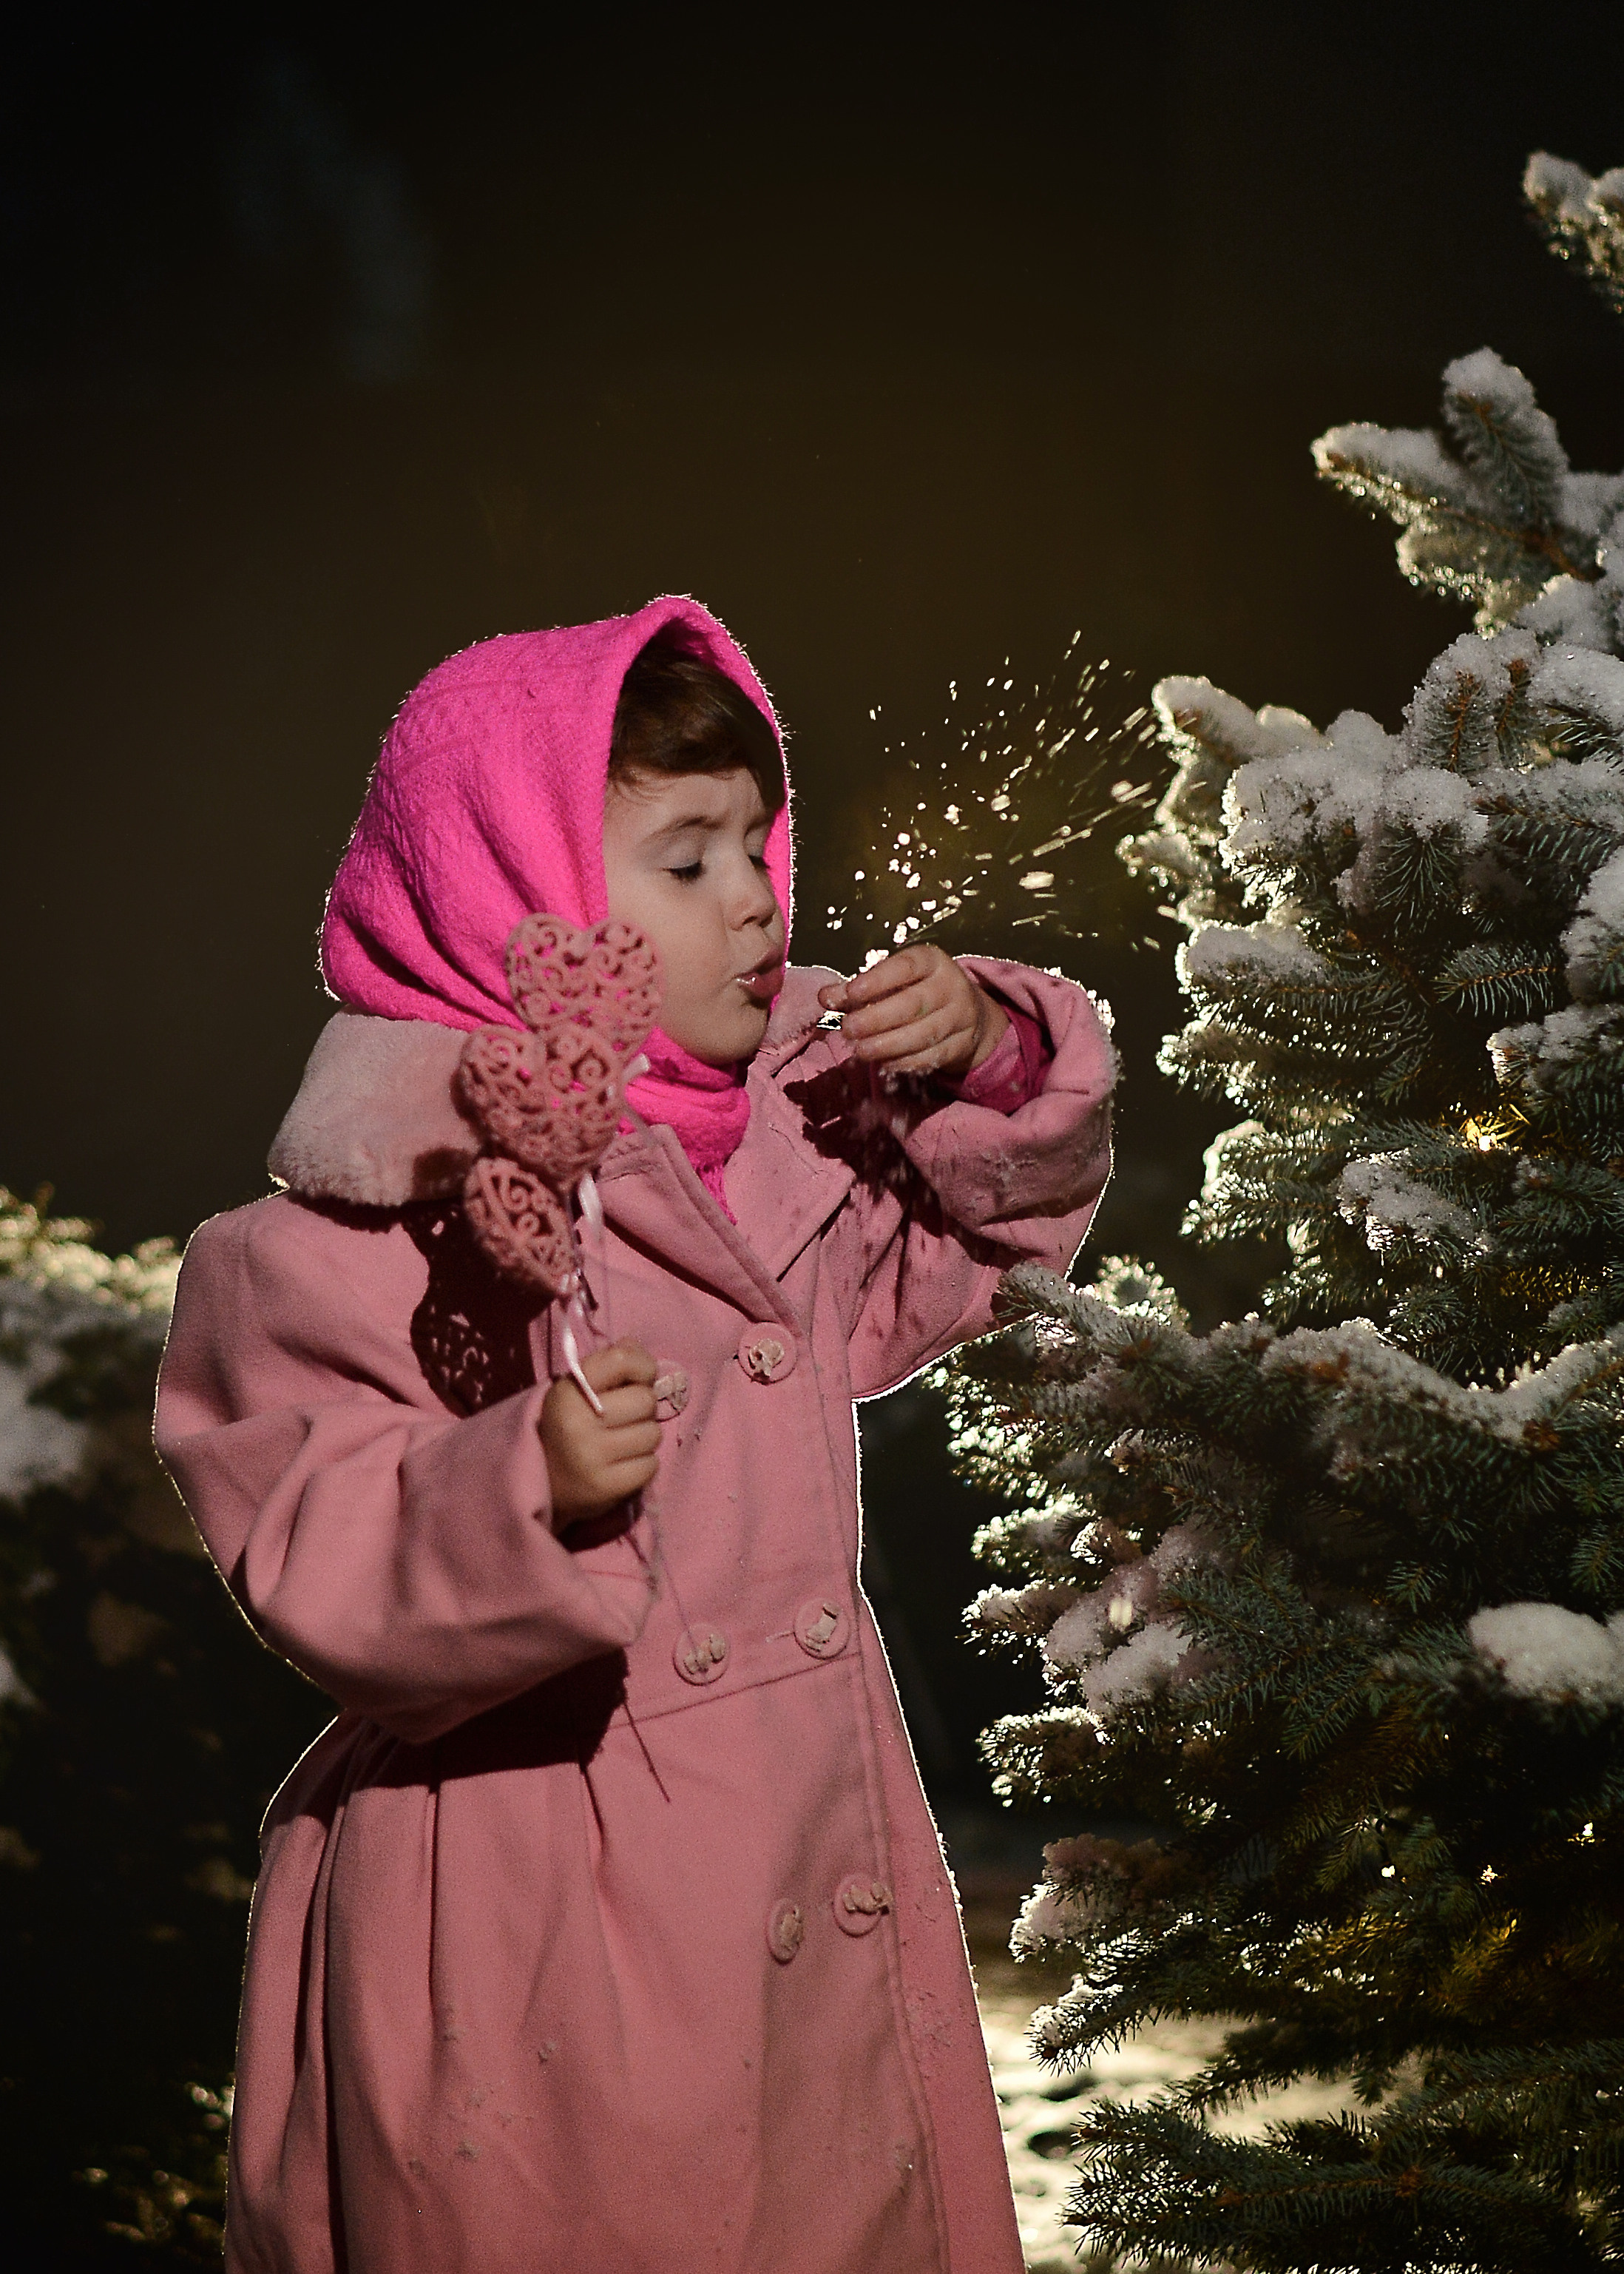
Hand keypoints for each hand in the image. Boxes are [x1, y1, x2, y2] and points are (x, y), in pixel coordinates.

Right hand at [540, 1341, 659, 1527]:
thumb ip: (607, 1364)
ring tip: (621, 1443)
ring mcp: (592, 1457)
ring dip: (643, 1438)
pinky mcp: (607, 1487)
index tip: (638, 1378)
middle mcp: (578, 1422)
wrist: (541, 1483)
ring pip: (653, 1434)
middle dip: (642, 1409)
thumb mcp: (575, 1389)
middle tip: (624, 1419)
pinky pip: (651, 1465)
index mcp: (568, 1392)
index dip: (642, 1366)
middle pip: (646, 1400)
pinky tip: (622, 1465)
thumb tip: (635, 1345)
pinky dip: (643, 1464)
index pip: (622, 1360)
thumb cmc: (565, 1427)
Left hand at [818, 945, 1007, 1077]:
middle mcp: (950, 985)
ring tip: (860, 1050)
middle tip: (848, 1030)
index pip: (905, 967)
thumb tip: (825, 998)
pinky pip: (932, 1056)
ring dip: (887, 1045)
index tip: (851, 993)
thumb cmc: (916, 991)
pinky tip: (884, 1063)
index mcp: (931, 961)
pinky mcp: (962, 1044)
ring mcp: (960, 1016)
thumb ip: (856, 990)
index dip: (877, 981)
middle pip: (913, 1004)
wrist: (966, 1013)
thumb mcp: (890, 982)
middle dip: (876, 1019)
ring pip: (923, 1034)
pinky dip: (905, 1062)